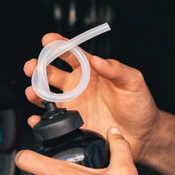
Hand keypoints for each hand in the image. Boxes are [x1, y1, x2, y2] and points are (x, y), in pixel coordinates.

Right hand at [23, 33, 160, 161]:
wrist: (142, 135)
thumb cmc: (139, 105)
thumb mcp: (133, 82)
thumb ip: (117, 69)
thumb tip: (98, 60)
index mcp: (90, 71)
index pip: (71, 53)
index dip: (58, 45)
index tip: (47, 40)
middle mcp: (77, 86)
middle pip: (51, 72)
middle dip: (38, 67)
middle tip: (33, 67)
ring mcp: (72, 105)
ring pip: (45, 96)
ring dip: (35, 91)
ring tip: (32, 92)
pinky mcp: (71, 125)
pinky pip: (50, 122)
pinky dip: (39, 121)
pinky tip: (36, 120)